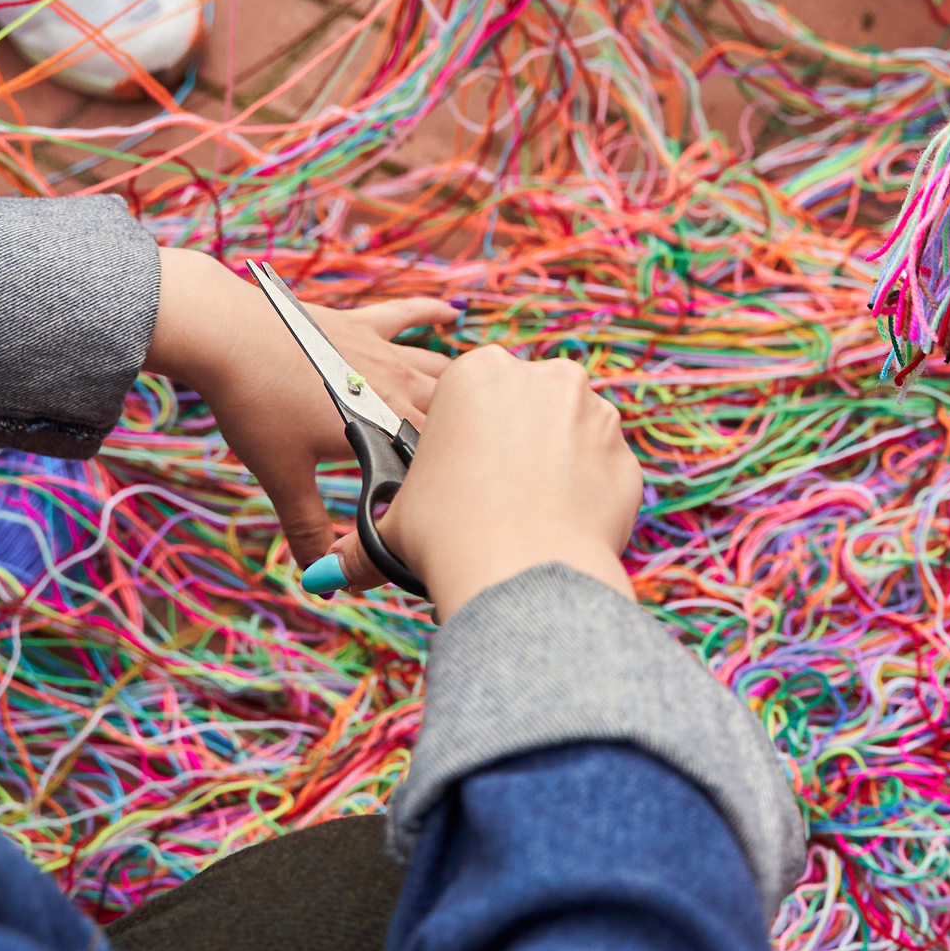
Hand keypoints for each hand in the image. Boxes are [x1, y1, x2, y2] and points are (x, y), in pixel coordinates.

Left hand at [144, 247, 455, 566]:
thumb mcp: (284, 478)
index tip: (476, 504)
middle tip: (491, 461)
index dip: (461, 485)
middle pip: (457, 412)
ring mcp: (382, 351)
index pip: (444, 460)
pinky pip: (407, 315)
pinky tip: (451, 315)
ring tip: (487, 405)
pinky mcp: (359, 324)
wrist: (225, 335)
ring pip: (441, 368)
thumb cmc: (256, 406)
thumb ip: (310, 531)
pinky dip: (431, 314)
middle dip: (476, 438)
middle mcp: (400, 385)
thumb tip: (324, 581)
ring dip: (464, 387)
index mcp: (390, 426)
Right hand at [318, 345, 642, 619]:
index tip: (457, 475)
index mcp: (477, 373)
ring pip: (567, 437)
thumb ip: (358, 545)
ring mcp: (593, 412)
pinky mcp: (625, 455)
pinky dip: (585, 499)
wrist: (522, 567)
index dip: (459, 440)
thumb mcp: (392, 528)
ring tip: (527, 519)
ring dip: (551, 468)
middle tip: (494, 499)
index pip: (469, 398)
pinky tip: (560, 530)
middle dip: (512, 447)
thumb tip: (324, 577)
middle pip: (524, 410)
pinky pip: (601, 475)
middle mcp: (541, 377)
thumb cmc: (445, 533)